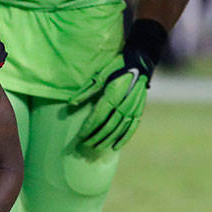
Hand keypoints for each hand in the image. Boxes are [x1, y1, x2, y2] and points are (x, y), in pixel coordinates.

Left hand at [69, 21, 163, 159]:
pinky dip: (124, 138)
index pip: (98, 117)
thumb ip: (86, 91)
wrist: (140, 63)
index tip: (80, 137)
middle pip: (107, 126)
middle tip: (85, 146)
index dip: (89, 128)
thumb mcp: (100, 75)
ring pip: (118, 130)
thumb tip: (71, 105)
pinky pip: (131, 128)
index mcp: (112, 95)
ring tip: (96, 148)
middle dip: (95, 137)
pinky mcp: (139, 110)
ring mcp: (133, 108)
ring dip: (106, 140)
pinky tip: (115, 147)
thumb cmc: (117, 67)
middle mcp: (123, 104)